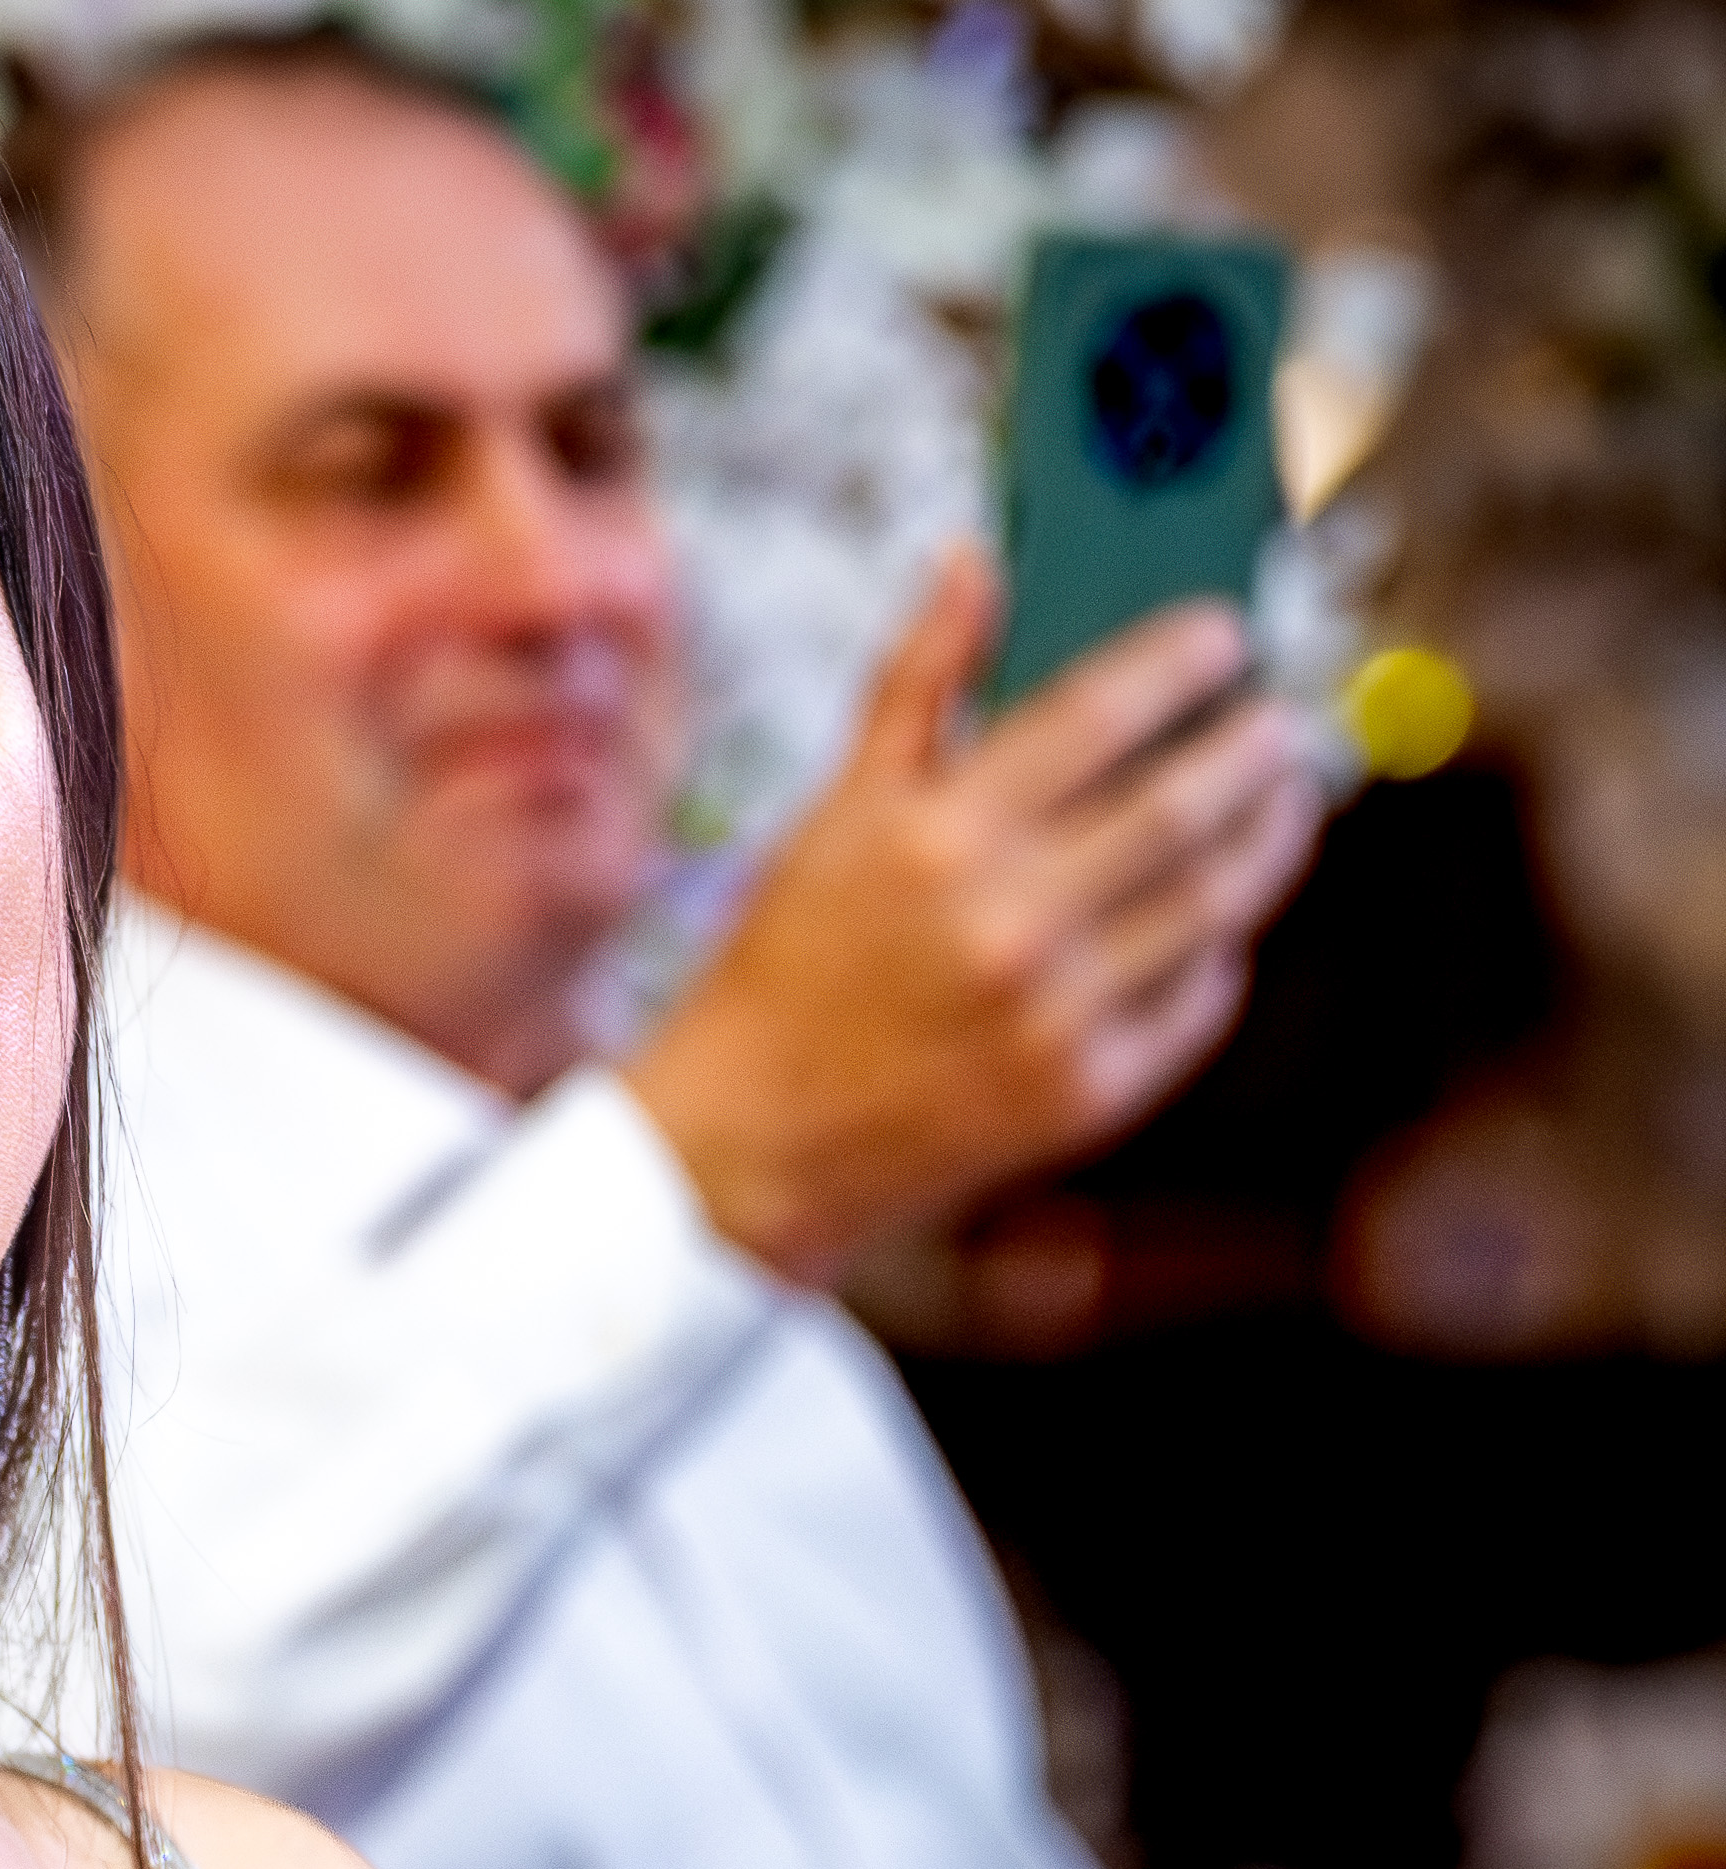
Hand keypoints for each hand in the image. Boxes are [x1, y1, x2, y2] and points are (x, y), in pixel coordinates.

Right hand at [623, 547, 1321, 1282]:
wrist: (752, 1142)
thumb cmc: (789, 963)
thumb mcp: (834, 813)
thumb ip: (916, 684)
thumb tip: (973, 561)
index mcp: (937, 835)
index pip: (1099, 713)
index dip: (1179, 660)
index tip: (1223, 634)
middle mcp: (1007, 919)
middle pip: (1184, 803)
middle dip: (1253, 745)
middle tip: (1276, 717)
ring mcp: (1058, 1013)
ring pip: (1219, 899)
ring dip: (1272, 833)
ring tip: (1282, 795)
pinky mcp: (1091, 1091)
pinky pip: (1200, 997)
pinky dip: (1225, 943)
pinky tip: (1222, 910)